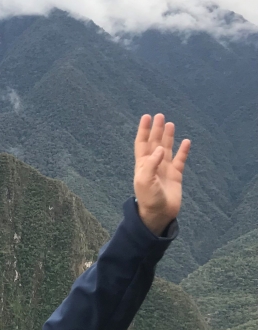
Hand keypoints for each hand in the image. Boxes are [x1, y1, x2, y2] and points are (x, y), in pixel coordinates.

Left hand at [134, 114, 189, 234]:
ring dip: (168, 137)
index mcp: (142, 164)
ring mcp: (164, 169)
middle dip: (157, 130)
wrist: (158, 213)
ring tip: (170, 124)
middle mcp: (153, 164)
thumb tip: (160, 149)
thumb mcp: (145, 180)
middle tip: (160, 116)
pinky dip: (183, 150)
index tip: (146, 117)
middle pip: (155, 142)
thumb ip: (151, 163)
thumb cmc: (148, 198)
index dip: (144, 130)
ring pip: (167, 148)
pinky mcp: (176, 175)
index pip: (142, 143)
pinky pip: (180, 159)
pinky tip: (186, 141)